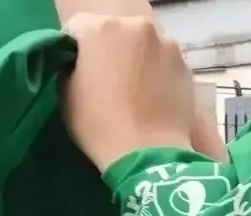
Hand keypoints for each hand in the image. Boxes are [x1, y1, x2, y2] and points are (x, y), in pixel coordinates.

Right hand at [62, 14, 195, 171]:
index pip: (77, 27)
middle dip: (106, 49)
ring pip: (141, 43)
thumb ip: (69, 65)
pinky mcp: (185, 64)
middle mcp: (137, 25)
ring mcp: (166, 43)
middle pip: (113, 30)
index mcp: (101, 28)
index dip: (72, 49)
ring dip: (133, 57)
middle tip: (104, 80)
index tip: (75, 71)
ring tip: (131, 90)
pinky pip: (162, 60)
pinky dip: (155, 70)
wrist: (149, 154)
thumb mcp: (65, 94)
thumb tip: (78, 60)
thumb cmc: (99, 125)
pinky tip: (150, 96)